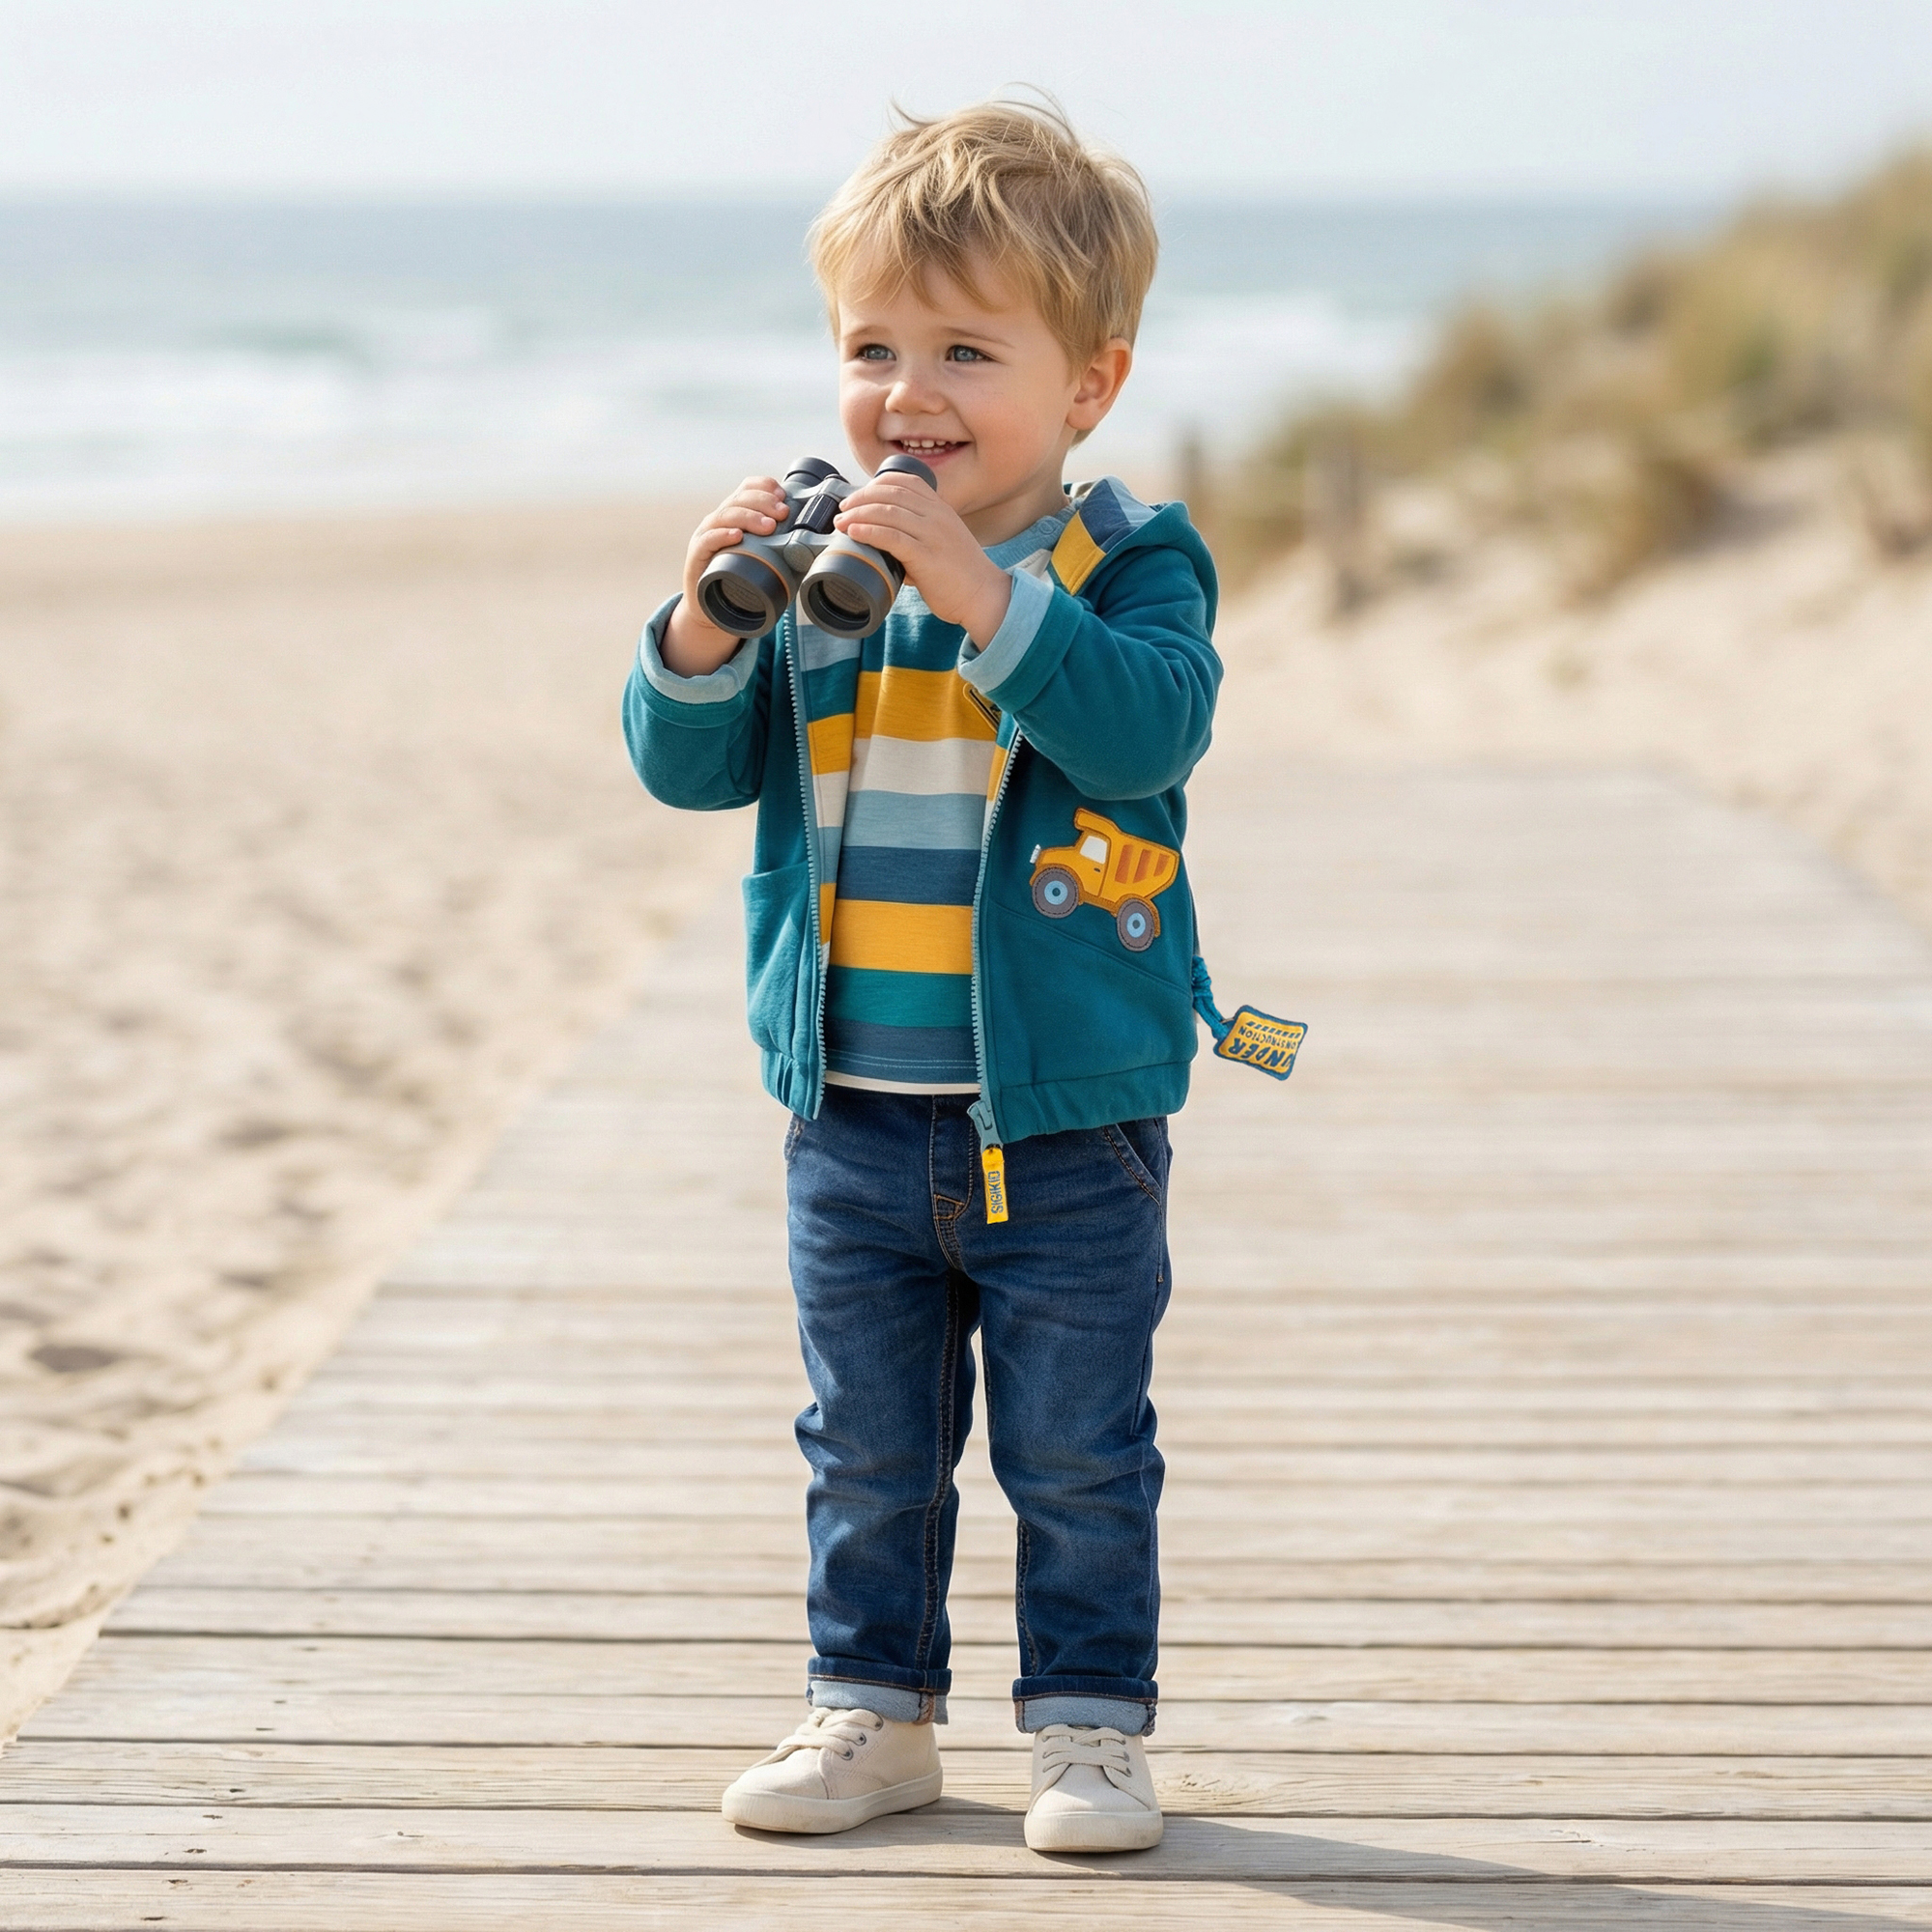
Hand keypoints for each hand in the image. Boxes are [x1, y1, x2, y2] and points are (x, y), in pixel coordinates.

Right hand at [662, 477, 789, 674]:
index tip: (784, 495)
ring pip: (724, 515)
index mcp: (736, 514)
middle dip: (764, 502)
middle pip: (739, 498)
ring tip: (768, 526)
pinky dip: (722, 535)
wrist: (711, 609)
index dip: (765, 487)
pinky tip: (736, 536)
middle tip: (784, 513)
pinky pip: (708, 540)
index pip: (748, 488)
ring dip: (749, 517)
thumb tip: (819, 547)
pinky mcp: (697, 556)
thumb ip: (783, 548)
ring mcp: (706, 536)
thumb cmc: (741, 581)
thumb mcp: (763, 559)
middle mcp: (720, 520)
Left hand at [834, 474, 1012, 644]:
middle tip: (843, 510)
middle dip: (861, 499)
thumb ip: (917, 538)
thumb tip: (886, 547)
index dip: (877, 484)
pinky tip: (854, 533)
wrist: (983, 596)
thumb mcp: (942, 543)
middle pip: (891, 493)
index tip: (859, 496)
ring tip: (841, 523)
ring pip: (887, 512)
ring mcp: (932, 533)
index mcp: (941, 508)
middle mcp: (937, 515)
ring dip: (858, 515)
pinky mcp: (926, 555)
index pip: (906, 481)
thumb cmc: (961, 575)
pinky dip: (869, 531)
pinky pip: (892, 536)